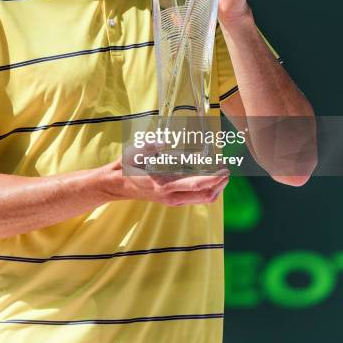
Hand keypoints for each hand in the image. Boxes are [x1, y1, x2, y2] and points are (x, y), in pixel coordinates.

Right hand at [107, 153, 229, 206]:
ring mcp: (173, 200)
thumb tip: (165, 141)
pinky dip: (207, 187)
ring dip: (215, 187)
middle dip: (220, 183)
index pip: (196, 185)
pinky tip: (207, 174)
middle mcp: (171, 196)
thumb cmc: (126, 166)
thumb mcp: (134, 151)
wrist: (116, 185)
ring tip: (220, 171)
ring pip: (203, 199)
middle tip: (226, 168)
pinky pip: (196, 198)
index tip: (225, 168)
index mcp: (164, 184)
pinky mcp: (173, 200)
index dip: (214, 178)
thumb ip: (150, 146)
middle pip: (206, 196)